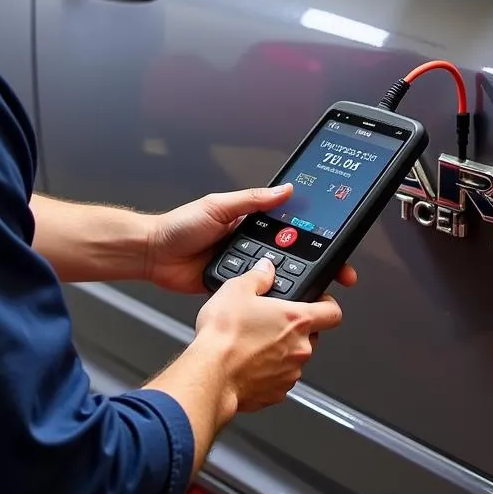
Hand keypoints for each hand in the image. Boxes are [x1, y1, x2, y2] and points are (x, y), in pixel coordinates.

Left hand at [145, 185, 357, 293]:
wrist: (153, 254)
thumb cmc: (179, 226)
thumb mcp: (218, 205)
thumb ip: (252, 199)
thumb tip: (284, 190)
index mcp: (250, 221)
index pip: (291, 226)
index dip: (315, 235)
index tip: (336, 243)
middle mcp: (250, 244)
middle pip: (291, 255)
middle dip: (316, 265)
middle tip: (338, 275)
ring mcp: (243, 267)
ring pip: (276, 277)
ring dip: (293, 282)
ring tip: (316, 289)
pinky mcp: (233, 288)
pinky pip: (255, 295)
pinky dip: (267, 299)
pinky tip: (283, 303)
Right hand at [194, 258, 343, 412]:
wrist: (210, 375)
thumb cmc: (224, 336)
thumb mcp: (236, 290)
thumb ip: (258, 276)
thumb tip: (265, 269)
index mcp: (297, 320)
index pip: (333, 312)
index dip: (327, 305)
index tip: (319, 302)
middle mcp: (300, 348)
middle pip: (310, 335)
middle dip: (293, 329)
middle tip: (269, 322)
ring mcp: (290, 374)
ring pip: (293, 358)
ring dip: (279, 351)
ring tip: (251, 344)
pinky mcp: (276, 393)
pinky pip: (278, 379)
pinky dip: (267, 372)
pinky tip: (246, 363)